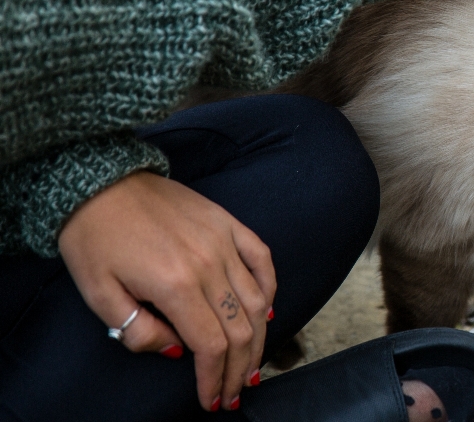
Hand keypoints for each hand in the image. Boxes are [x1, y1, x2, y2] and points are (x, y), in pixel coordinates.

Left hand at [58, 172, 275, 410]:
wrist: (101, 181)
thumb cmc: (95, 238)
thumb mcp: (98, 295)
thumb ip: (139, 331)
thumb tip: (176, 351)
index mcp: (175, 284)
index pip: (210, 345)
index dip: (214, 379)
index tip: (211, 400)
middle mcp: (208, 263)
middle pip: (240, 329)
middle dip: (240, 368)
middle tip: (235, 392)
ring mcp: (223, 240)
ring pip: (257, 300)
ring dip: (259, 338)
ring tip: (252, 364)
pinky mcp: (228, 223)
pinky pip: (262, 259)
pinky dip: (270, 288)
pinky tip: (267, 311)